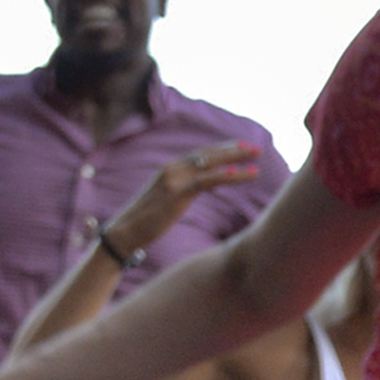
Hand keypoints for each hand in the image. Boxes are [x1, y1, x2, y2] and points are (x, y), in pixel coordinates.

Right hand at [103, 140, 264, 260]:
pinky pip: (207, 182)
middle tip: (254, 149)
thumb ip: (188, 188)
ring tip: (255, 158)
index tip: (240, 147)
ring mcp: (174, 180)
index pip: (200, 154)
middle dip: (232, 150)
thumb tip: (208, 186)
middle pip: (208, 155)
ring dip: (235, 160)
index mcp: (170, 169)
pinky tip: (242, 174)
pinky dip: (226, 177)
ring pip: (210, 164)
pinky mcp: (176, 194)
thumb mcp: (170, 199)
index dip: (221, 149)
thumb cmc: (147, 219)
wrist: (125, 231)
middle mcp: (172, 169)